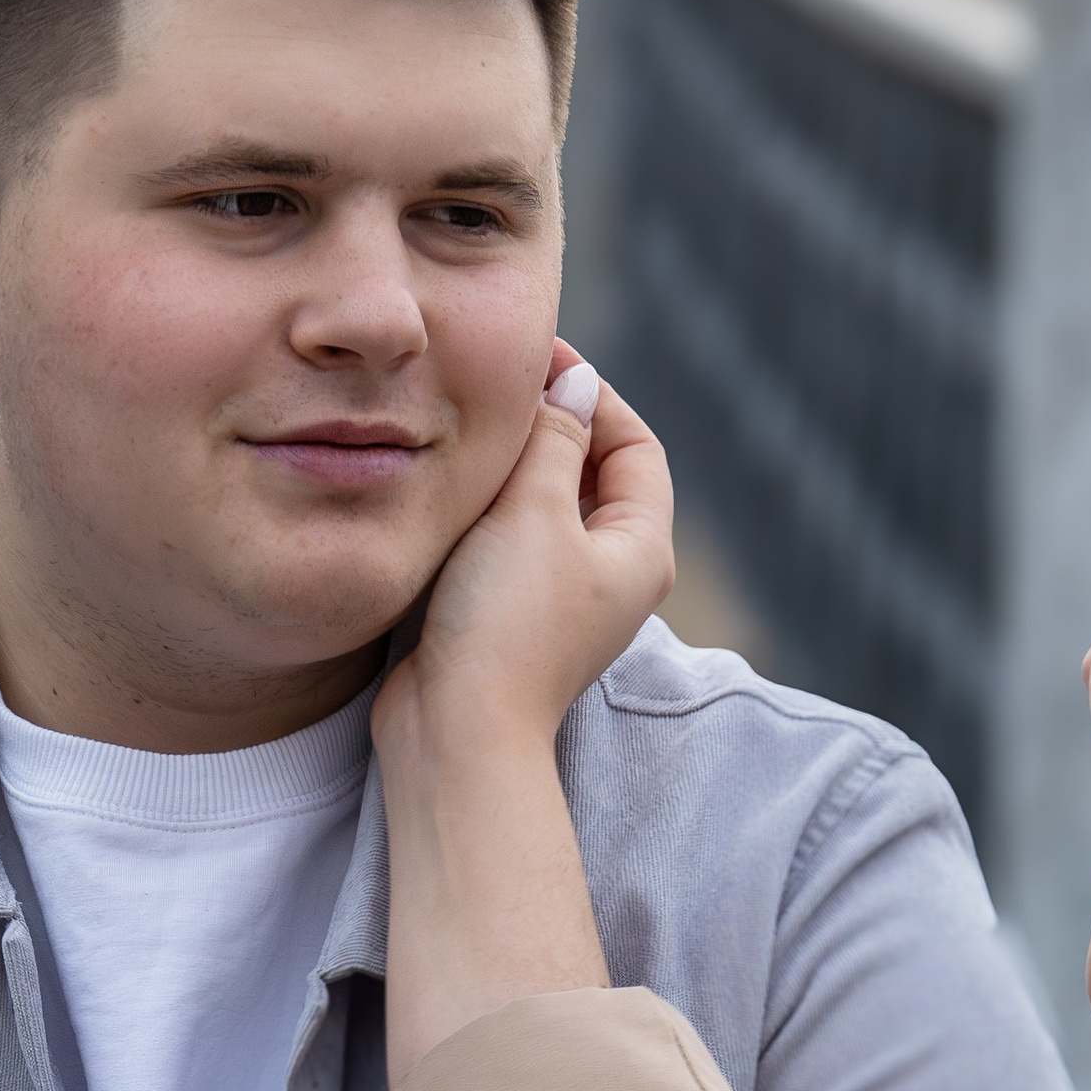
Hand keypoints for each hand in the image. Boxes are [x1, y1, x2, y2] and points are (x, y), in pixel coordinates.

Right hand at [381, 347, 675, 754]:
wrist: (455, 732)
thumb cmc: (505, 624)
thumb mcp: (535, 511)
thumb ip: (557, 438)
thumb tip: (575, 384)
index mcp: (642, 549)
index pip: (636, 445)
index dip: (593, 393)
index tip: (539, 358)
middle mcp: (611, 575)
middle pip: (594, 473)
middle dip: (551, 425)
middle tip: (496, 387)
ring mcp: (561, 598)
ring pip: (546, 506)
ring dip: (512, 467)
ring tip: (467, 428)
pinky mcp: (511, 616)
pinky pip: (509, 541)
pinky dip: (486, 508)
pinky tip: (448, 487)